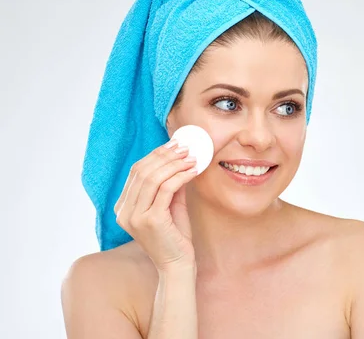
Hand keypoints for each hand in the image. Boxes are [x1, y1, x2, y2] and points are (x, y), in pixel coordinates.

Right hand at [114, 139, 198, 271]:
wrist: (177, 265)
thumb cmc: (175, 237)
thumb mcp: (170, 206)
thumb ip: (170, 185)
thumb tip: (180, 159)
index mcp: (123, 207)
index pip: (136, 172)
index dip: (155, 155)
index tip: (173, 145)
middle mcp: (124, 211)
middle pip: (142, 172)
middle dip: (165, 155)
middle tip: (185, 147)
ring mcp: (135, 216)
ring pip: (153, 178)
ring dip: (175, 163)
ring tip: (192, 157)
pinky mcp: (151, 220)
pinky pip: (166, 189)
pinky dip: (181, 176)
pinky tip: (193, 170)